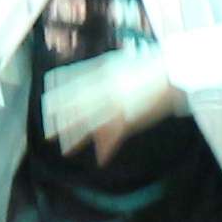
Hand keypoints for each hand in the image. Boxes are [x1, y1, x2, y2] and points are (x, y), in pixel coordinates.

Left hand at [38, 50, 180, 155]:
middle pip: (72, 107)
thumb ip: (106, 70)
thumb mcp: (124, 60)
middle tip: (48, 131)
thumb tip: (95, 76)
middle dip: (58, 120)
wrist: (175, 73)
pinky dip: (106, 151)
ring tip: (65, 150)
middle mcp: (101, 89)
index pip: (69, 83)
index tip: (46, 101)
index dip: (56, 93)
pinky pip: (112, 139)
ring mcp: (112, 106)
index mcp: (101, 72)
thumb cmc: (155, 63)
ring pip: (86, 126)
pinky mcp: (127, 121)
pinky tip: (100, 160)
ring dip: (74, 139)